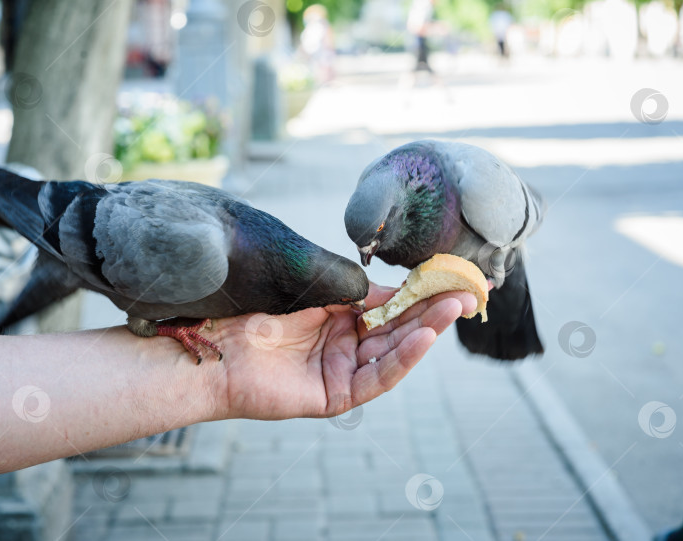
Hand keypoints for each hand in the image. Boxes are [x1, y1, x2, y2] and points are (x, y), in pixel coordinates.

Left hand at [198, 283, 477, 420]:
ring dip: (425, 332)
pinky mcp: (334, 397)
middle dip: (433, 312)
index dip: (419, 294)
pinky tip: (423, 338)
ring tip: (453, 310)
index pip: (388, 306)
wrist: (215, 347)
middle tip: (467, 295)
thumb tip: (395, 288)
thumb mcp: (312, 291)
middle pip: (397, 329)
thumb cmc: (255, 314)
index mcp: (339, 318)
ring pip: (393, 353)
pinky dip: (402, 359)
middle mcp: (344, 344)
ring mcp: (340, 371)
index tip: (449, 279)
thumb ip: (353, 291)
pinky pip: (375, 379)